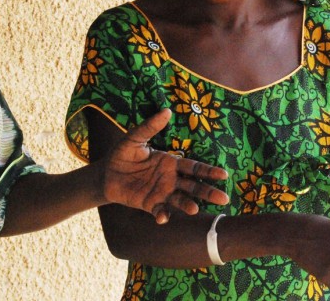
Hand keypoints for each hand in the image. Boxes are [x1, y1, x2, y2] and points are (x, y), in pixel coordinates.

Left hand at [102, 108, 228, 223]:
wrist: (106, 173)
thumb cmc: (123, 153)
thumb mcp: (135, 138)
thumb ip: (150, 127)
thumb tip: (167, 111)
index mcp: (171, 162)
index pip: (194, 167)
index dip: (208, 171)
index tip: (224, 175)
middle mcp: (171, 179)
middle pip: (193, 186)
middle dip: (208, 192)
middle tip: (223, 199)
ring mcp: (161, 192)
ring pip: (180, 200)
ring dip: (188, 205)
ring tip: (195, 210)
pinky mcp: (149, 204)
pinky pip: (159, 210)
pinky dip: (162, 215)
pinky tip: (162, 217)